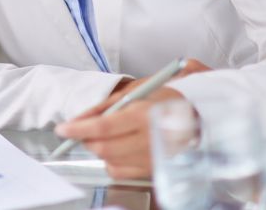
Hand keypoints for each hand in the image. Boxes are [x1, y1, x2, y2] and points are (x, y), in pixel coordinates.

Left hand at [55, 58, 212, 178]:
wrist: (203, 115)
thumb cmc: (168, 98)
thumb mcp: (135, 91)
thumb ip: (104, 106)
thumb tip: (77, 119)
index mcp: (144, 115)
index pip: (102, 127)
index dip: (77, 129)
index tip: (62, 129)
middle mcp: (150, 140)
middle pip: (104, 148)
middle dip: (86, 140)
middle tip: (82, 129)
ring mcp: (154, 158)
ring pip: (111, 163)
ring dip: (100, 150)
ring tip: (107, 136)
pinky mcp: (156, 170)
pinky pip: (123, 172)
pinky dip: (113, 162)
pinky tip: (119, 148)